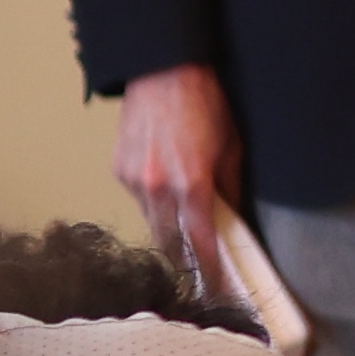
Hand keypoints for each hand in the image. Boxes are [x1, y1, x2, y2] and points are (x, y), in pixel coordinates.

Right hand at [114, 64, 245, 287]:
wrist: (164, 70)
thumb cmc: (205, 103)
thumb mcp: (232, 147)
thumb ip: (232, 187)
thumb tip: (235, 217)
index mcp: (191, 184)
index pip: (200, 241)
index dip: (209, 267)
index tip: (215, 285)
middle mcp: (157, 187)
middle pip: (169, 241)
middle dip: (183, 259)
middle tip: (198, 270)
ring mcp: (133, 179)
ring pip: (151, 222)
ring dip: (166, 231)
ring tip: (182, 235)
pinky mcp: (119, 169)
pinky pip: (137, 199)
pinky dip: (152, 203)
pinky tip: (165, 194)